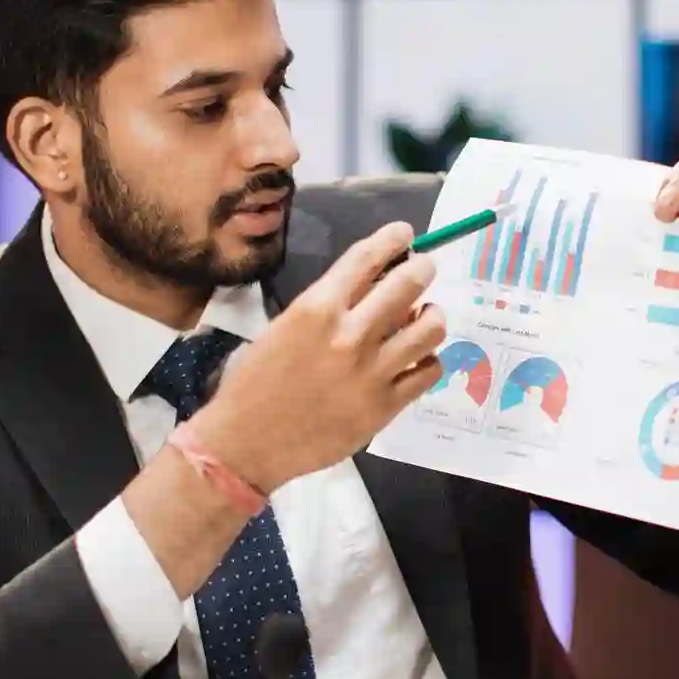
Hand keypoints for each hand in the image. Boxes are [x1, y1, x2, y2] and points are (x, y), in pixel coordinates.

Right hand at [192, 222, 445, 491]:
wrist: (246, 444)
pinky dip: (428, 360)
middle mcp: (350, 335)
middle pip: (410, 283)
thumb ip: (328, 307)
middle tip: (423, 270)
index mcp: (317, 308)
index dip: (393, 239)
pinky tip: (417, 360)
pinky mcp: (385, 407)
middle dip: (422, 268)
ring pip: (430, 328)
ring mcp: (373, 372)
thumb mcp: (284, 328)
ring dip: (431, 315)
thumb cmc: (255, 382)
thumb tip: (372, 289)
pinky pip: (428, 372)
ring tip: (424, 318)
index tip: (406, 234)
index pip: (368, 257)